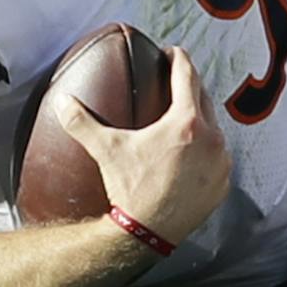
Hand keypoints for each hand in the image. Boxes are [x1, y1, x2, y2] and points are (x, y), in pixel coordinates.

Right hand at [58, 46, 230, 242]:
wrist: (149, 233)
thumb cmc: (130, 189)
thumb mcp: (107, 150)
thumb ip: (82, 122)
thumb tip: (62, 102)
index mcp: (185, 122)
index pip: (187, 75)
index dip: (178, 59)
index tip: (171, 52)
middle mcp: (211, 137)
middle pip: (203, 98)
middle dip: (189, 87)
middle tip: (175, 82)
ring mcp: (221, 161)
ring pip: (213, 127)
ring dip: (200, 119)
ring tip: (183, 117)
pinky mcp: (223, 181)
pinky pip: (218, 155)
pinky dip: (207, 149)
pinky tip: (192, 152)